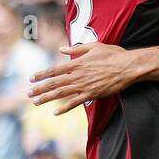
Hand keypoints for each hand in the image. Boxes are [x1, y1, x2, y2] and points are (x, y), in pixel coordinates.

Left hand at [29, 43, 158, 113]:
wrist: (129, 67)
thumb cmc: (114, 54)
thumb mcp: (95, 46)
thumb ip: (76, 49)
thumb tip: (62, 49)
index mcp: (77, 63)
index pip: (54, 70)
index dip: (41, 74)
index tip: (31, 79)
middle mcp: (77, 76)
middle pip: (54, 83)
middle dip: (39, 88)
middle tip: (29, 93)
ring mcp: (84, 86)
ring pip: (61, 93)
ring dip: (46, 98)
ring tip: (36, 102)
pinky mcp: (92, 94)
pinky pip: (75, 103)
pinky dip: (64, 108)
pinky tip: (55, 112)